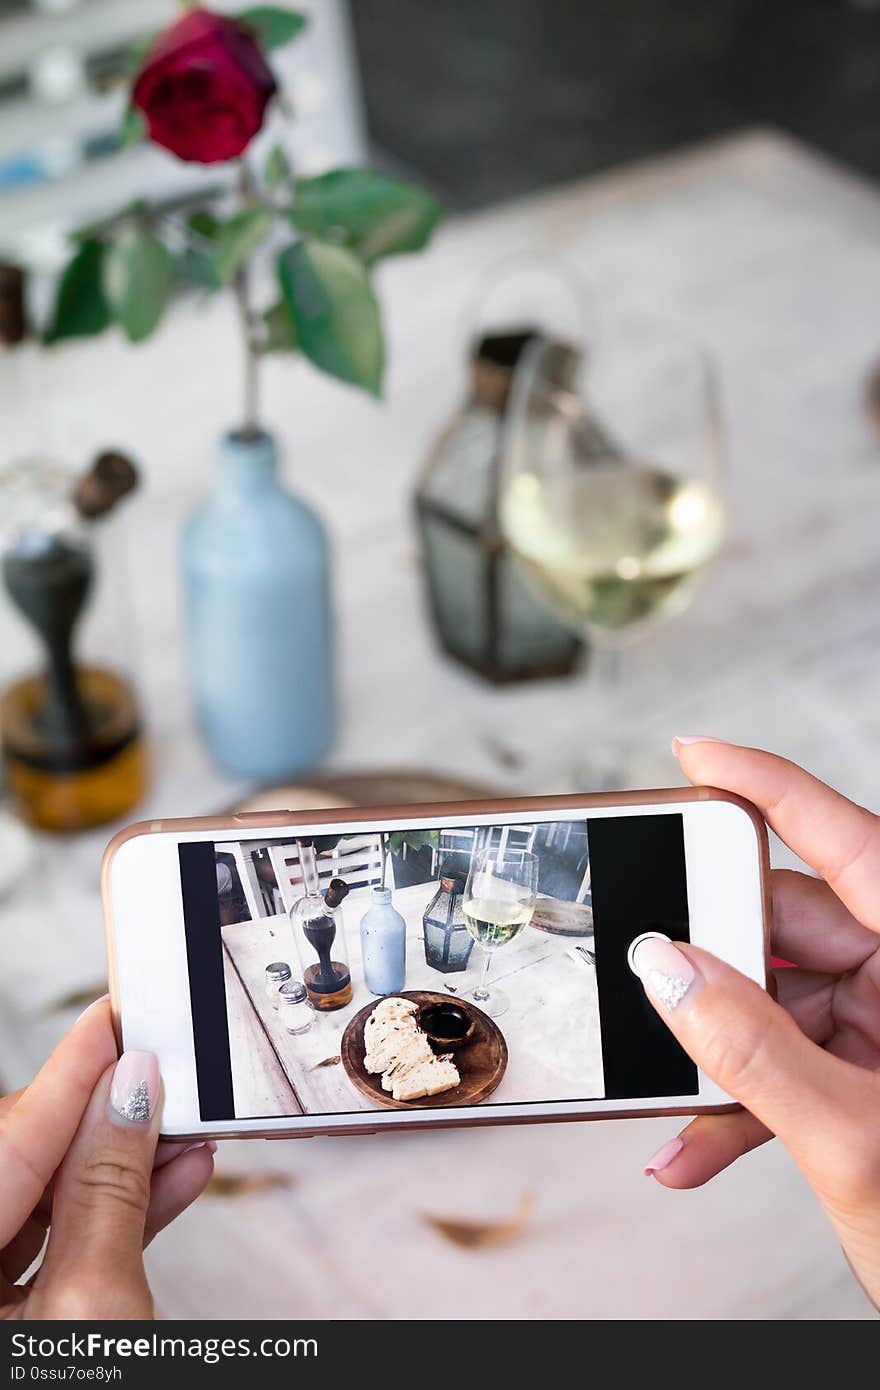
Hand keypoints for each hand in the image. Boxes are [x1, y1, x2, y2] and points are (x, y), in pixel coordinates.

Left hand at [1, 998, 214, 1318]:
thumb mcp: (98, 1306)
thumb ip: (109, 1191)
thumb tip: (130, 1092)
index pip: (5, 1142)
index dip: (65, 1076)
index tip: (112, 1020)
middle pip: (19, 1162)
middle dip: (97, 1120)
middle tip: (159, 1076)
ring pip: (43, 1201)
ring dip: (119, 1165)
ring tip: (184, 1131)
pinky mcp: (16, 1315)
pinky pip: (56, 1245)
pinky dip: (114, 1213)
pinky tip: (172, 1178)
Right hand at [633, 738, 879, 1308]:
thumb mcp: (852, 1143)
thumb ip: (752, 1053)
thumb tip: (671, 973)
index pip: (850, 841)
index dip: (767, 786)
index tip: (695, 758)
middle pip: (792, 928)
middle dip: (713, 969)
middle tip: (655, 986)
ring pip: (779, 1003)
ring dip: (717, 1056)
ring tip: (678, 1104)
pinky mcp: (870, 1072)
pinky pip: (790, 1061)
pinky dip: (741, 1101)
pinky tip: (697, 1141)